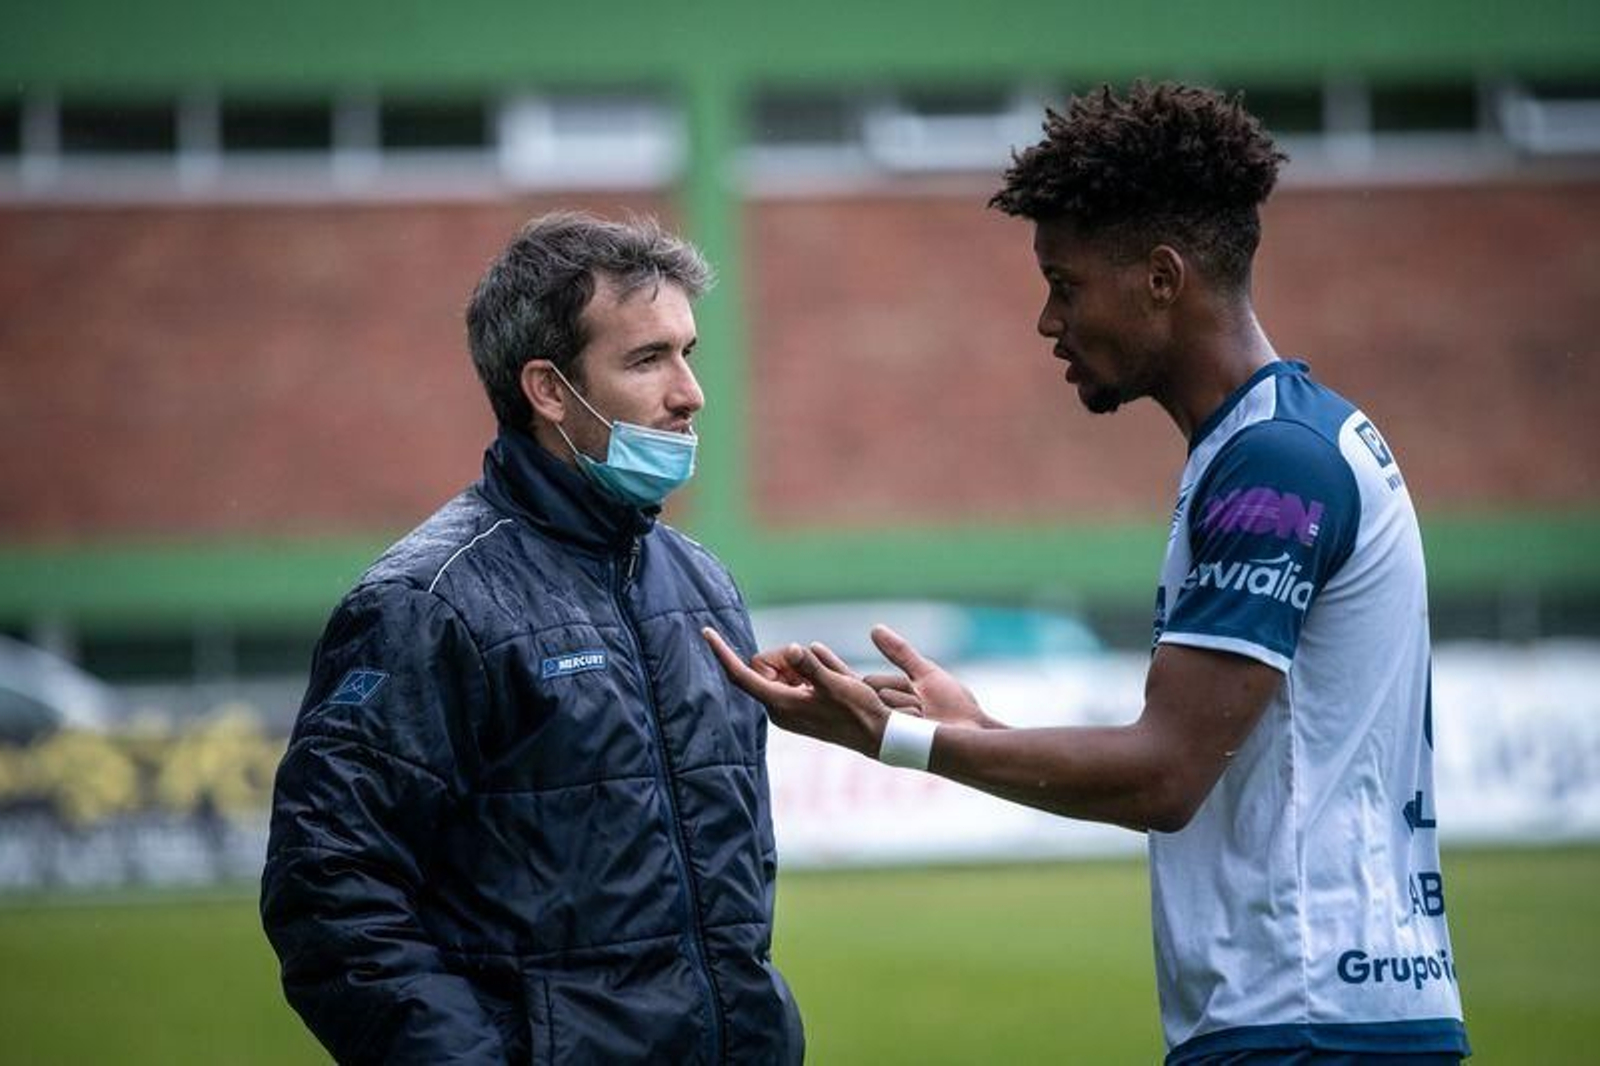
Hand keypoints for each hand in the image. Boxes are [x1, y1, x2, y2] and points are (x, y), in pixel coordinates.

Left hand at [701, 628, 890, 755]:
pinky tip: (836, 679)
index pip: (741, 674)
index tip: (706, 632)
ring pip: (784, 668)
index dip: (722, 652)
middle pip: (765, 665)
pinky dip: (813, 670)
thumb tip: (796, 649)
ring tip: (834, 678)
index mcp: (780, 704)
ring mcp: (789, 706)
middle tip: (814, 662)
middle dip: (786, 656)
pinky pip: (799, 676)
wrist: (877, 735)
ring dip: (805, 664)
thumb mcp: (838, 684)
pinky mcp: (801, 705)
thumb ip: (813, 666)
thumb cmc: (858, 712)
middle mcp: (779, 706)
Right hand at [862, 625, 996, 728]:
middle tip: (924, 706)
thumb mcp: (925, 673)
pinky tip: (925, 720)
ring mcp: (884, 730)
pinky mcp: (892, 741)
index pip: (869, 681)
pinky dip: (910, 712)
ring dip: (909, 703)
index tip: (917, 693)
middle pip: (871, 684)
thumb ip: (900, 653)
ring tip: (927, 717)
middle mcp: (880, 718)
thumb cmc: (953, 706)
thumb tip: (875, 628)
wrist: (974, 730)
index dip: (890, 683)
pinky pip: (890, 712)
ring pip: (881, 696)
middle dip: (901, 689)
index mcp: (885, 702)